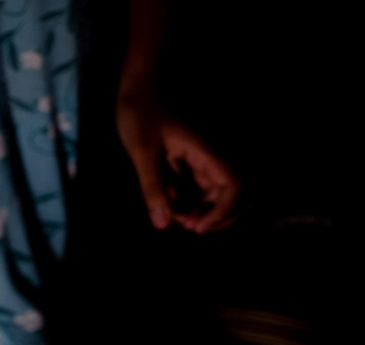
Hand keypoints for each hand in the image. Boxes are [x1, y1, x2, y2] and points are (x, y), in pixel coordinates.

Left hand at [117, 93, 240, 233]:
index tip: (199, 226)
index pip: (232, 185)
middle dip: (215, 216)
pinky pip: (190, 191)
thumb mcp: (142, 153)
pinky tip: (165, 207)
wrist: (132, 98)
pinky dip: (183, 204)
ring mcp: (194, 164)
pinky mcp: (182, 167)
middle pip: (229, 194)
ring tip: (174, 219)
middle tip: (191, 227)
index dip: (223, 210)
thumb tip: (162, 224)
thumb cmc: (139, 118)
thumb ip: (152, 187)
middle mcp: (205, 159)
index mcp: (204, 153)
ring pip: (208, 196)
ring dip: (197, 212)